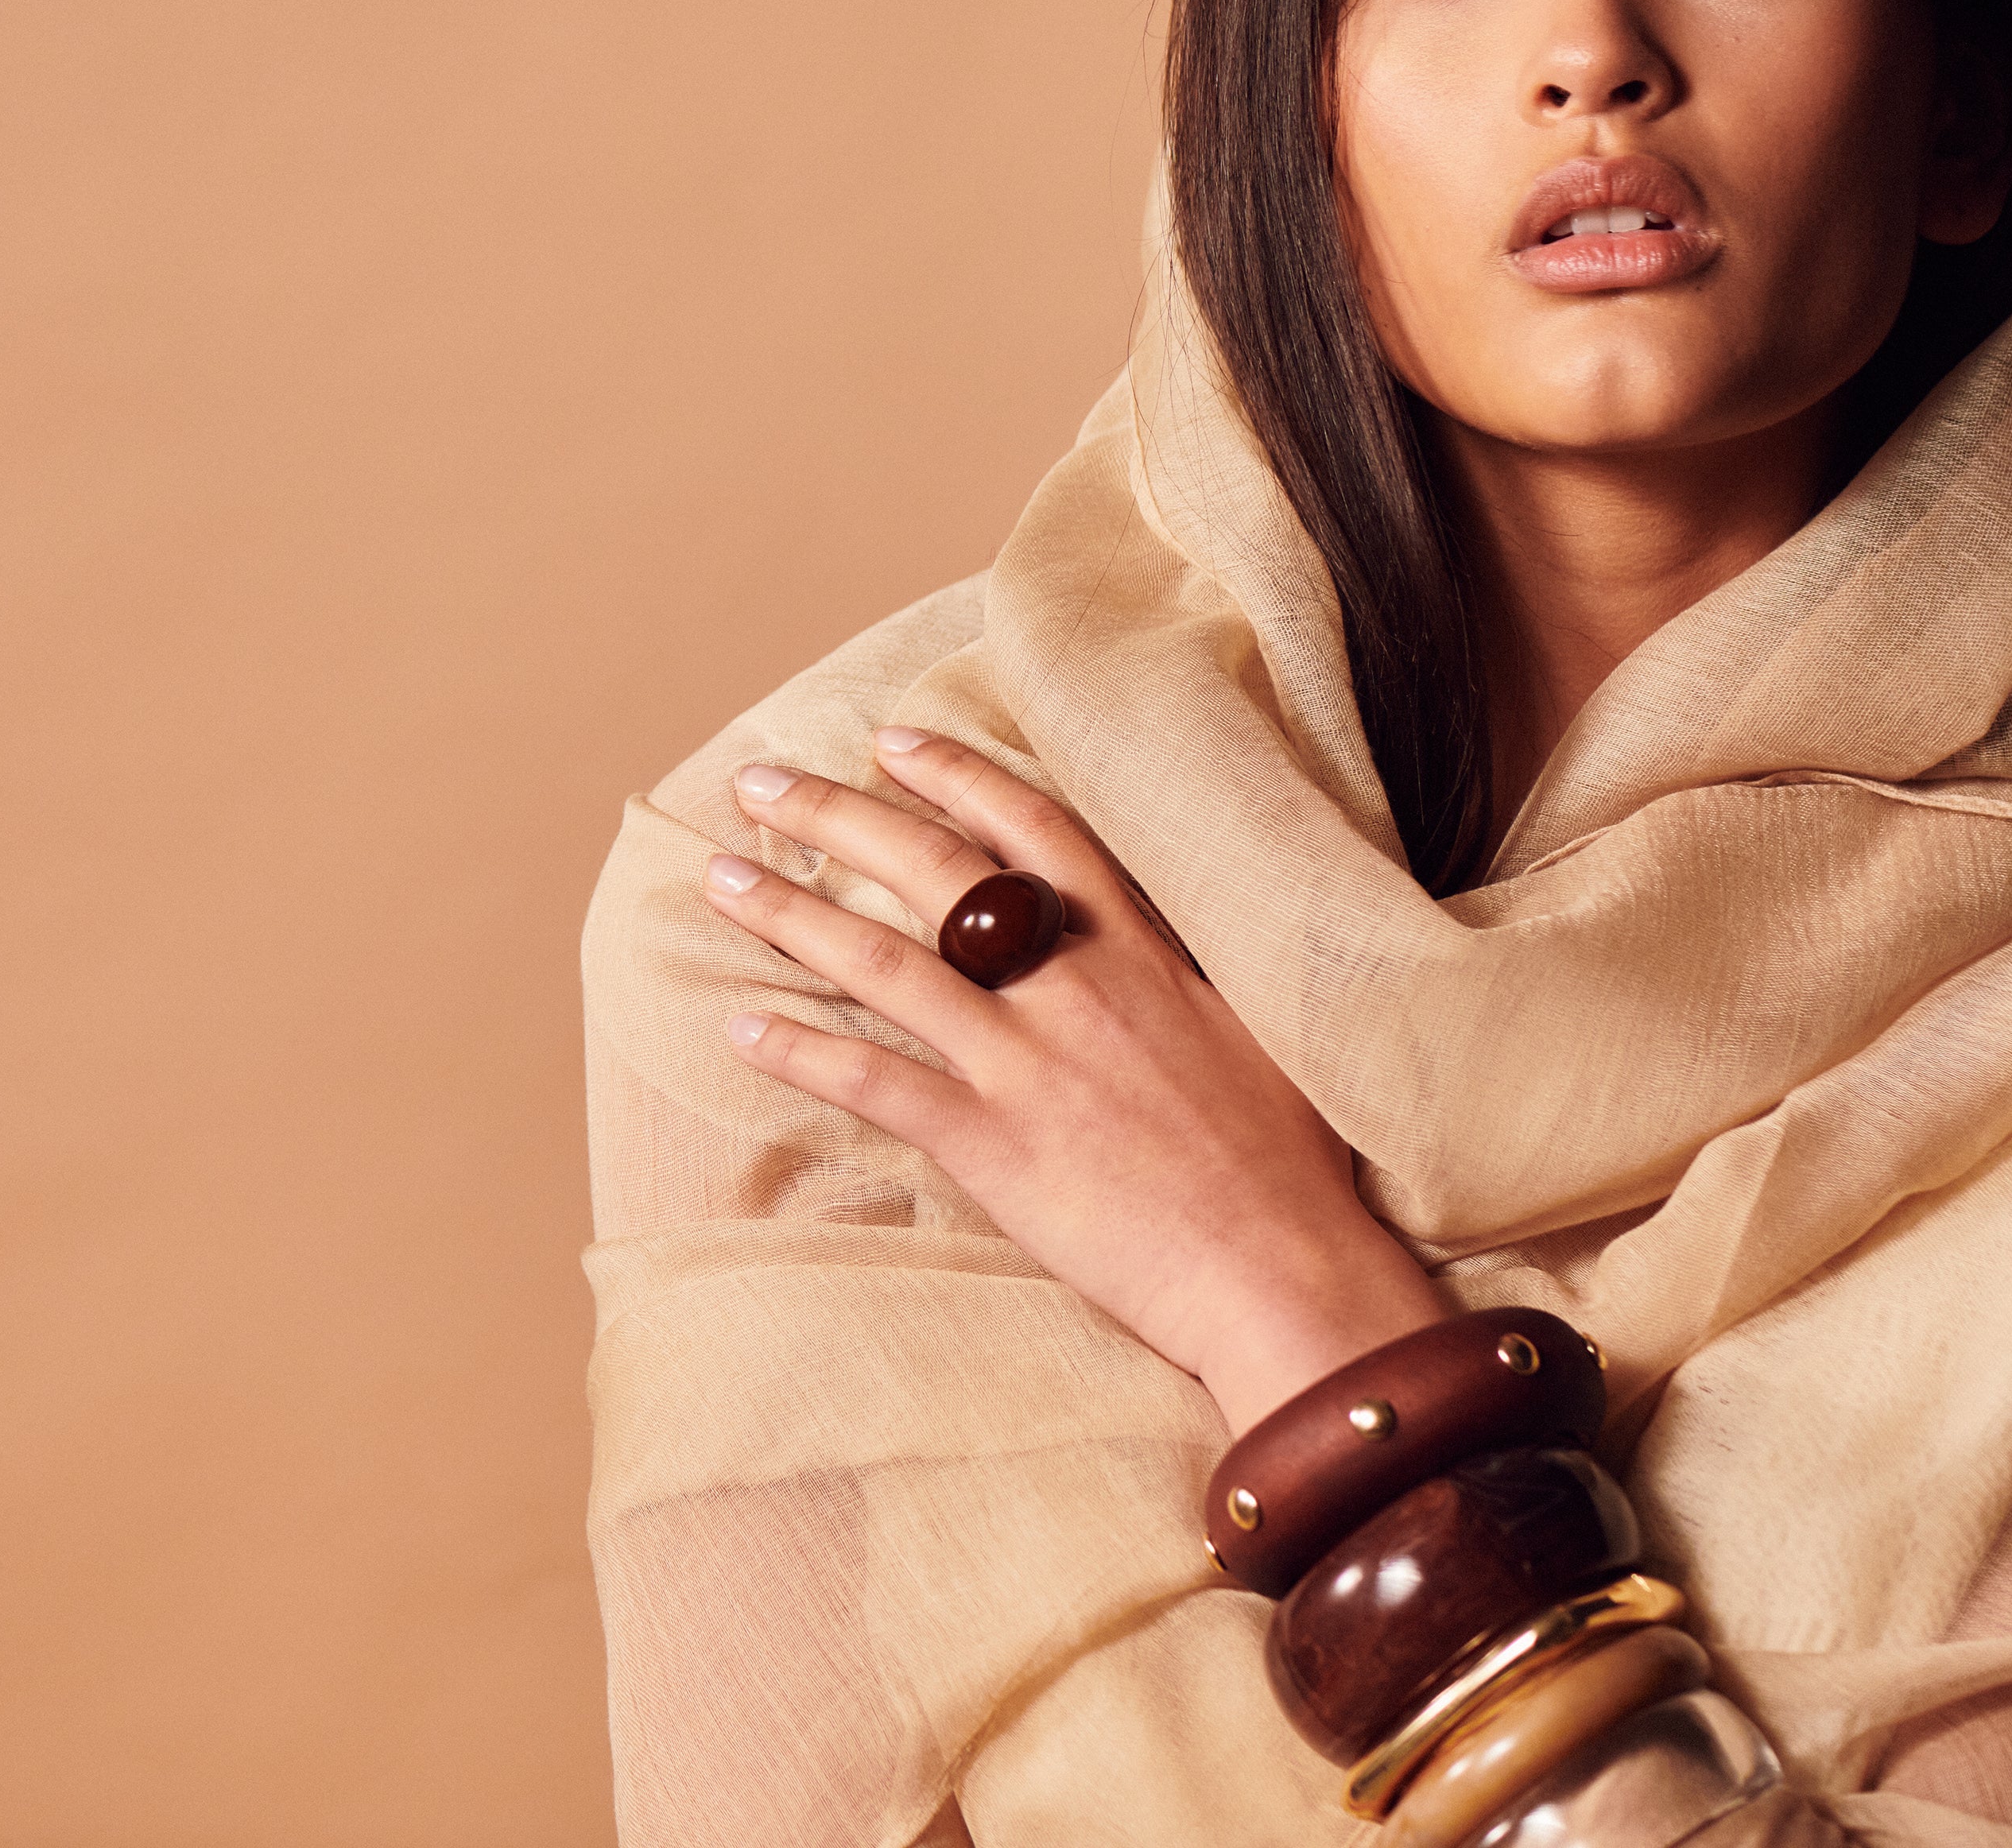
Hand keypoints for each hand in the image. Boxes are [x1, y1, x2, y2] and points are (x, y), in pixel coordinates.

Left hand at [703, 726, 1442, 1430]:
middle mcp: (1074, 988)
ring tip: (721, 877)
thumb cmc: (1290, 1162)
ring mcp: (1027, 1064)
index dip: (953, 775)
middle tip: (759, 783)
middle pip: (936, 871)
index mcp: (1140, 951)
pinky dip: (802, 1053)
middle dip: (837, 816)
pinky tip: (741, 1027)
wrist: (1288, 1270)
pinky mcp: (995, 1146)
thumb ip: (1182, 969)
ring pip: (884, 964)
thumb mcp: (1254, 1027)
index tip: (888, 740)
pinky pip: (876, 1084)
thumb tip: (1144, 930)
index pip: (1031, 829)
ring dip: (791, 914)